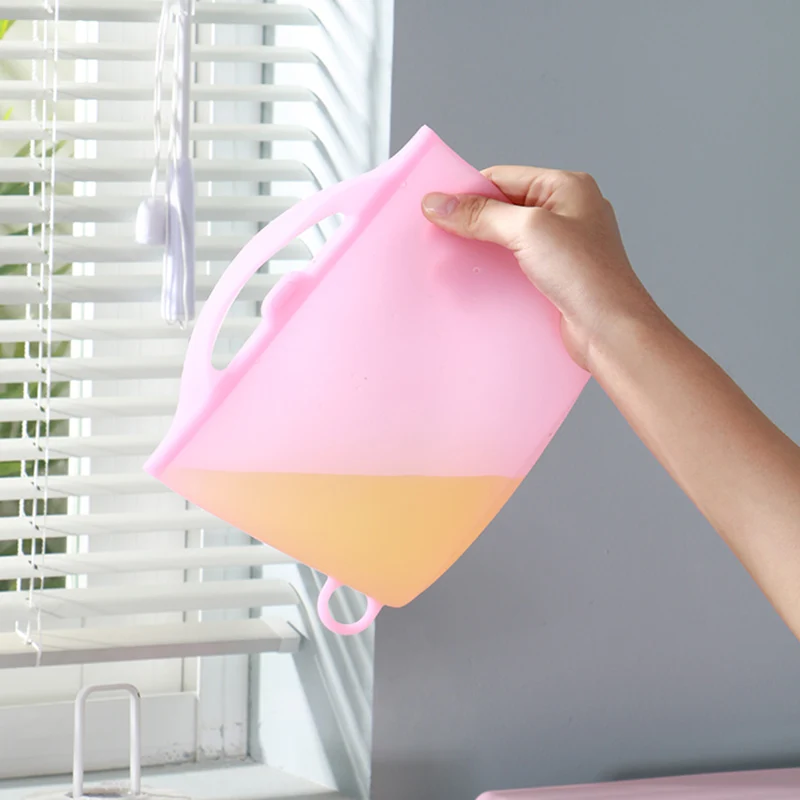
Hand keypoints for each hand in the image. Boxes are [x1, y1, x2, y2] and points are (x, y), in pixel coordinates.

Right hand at [422, 166, 659, 369]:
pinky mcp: (555, 276)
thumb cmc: (586, 275)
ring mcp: (562, 246)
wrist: (611, 332)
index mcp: (566, 187)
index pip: (502, 178)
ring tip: (452, 258)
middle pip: (503, 207)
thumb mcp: (528, 231)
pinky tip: (475, 279)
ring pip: (507, 238)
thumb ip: (481, 215)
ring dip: (481, 248)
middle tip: (438, 235)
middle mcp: (566, 212)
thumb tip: (439, 203)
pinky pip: (514, 264)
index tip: (435, 208)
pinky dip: (493, 270)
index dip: (467, 192)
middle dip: (471, 221)